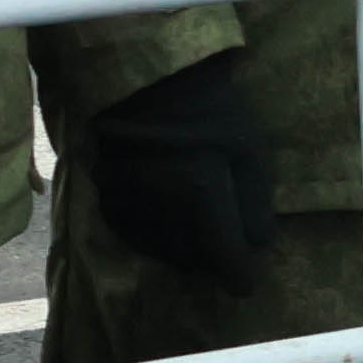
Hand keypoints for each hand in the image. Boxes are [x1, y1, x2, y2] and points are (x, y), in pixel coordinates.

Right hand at [74, 48, 273, 291]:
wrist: (144, 81)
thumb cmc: (211, 112)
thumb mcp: (250, 151)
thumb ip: (256, 205)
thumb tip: (257, 248)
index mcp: (202, 193)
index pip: (227, 262)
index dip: (241, 276)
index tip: (247, 281)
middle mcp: (161, 209)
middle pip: (197, 263)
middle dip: (214, 258)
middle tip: (225, 237)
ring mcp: (129, 207)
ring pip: (166, 254)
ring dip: (186, 249)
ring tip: (196, 221)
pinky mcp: (106, 203)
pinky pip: (137, 240)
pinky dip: (156, 237)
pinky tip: (167, 214)